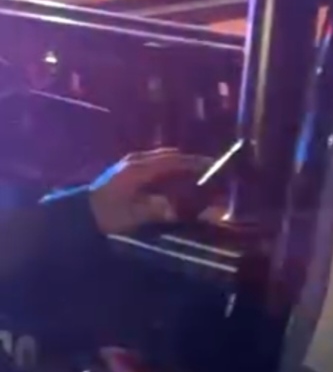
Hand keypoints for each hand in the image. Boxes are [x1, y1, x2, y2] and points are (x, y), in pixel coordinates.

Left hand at [88, 149, 207, 234]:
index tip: (214, 166)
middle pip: (170, 156)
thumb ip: (164, 210)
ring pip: (162, 159)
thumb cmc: (108, 214)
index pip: (175, 161)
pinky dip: (168, 169)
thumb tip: (187, 209)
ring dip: (179, 165)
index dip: (196, 163)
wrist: (79, 215)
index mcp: (140, 168)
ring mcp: (130, 163)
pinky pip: (154, 164)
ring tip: (195, 175)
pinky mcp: (126, 169)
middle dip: (190, 162)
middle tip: (209, 171)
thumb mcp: (137, 215)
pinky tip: (175, 180)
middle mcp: (136, 160)